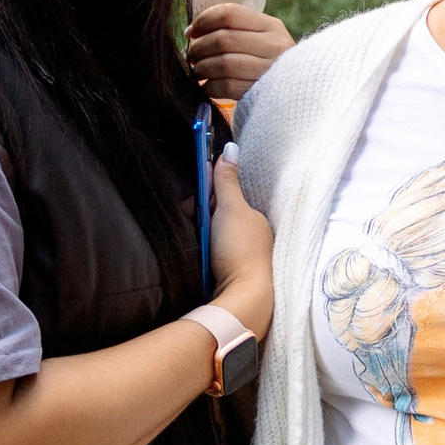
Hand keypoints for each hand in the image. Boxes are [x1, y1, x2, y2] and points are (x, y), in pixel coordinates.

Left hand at [187, 5, 294, 102]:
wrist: (291, 95)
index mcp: (271, 26)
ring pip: (224, 63)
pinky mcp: (264, 92)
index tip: (191, 32)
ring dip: (202, 68)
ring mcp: (271, 70)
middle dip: (199, 48)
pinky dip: (210, 87)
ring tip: (199, 72)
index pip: (230, 13)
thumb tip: (191, 33)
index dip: (203, 20)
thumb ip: (231, 31)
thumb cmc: (263, 64)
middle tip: (192, 56)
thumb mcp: (258, 40)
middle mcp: (275, 45)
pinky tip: (209, 86)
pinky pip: (227, 86)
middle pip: (223, 39)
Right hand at [210, 157, 273, 340]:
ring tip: (194, 245)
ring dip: (197, 238)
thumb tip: (230, 147)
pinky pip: (208, 257)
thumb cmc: (240, 251)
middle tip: (192, 227)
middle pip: (213, 218)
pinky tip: (195, 258)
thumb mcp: (232, 208)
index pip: (222, 198)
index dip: (203, 198)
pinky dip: (199, 255)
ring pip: (208, 238)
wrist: (243, 298)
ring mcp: (240, 257)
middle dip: (198, 219)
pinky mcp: (229, 275)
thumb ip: (227, 180)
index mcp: (253, 218)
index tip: (192, 204)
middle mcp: (250, 236)